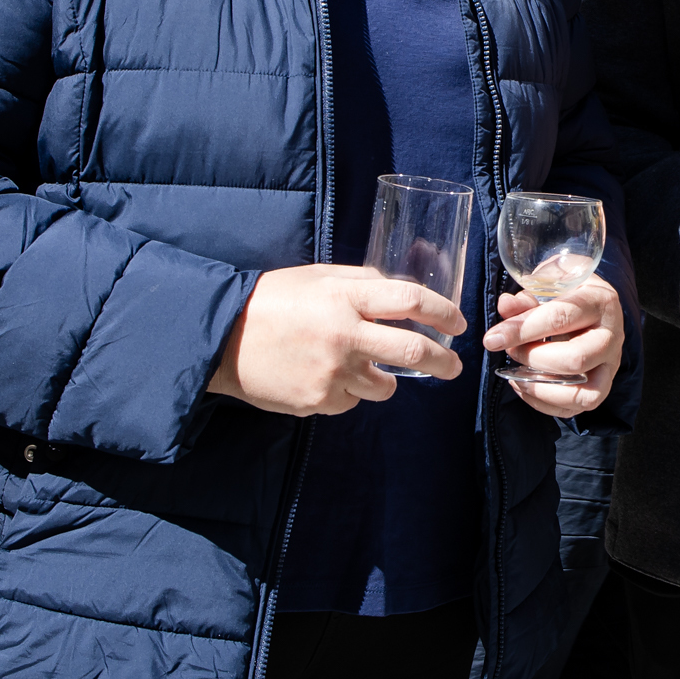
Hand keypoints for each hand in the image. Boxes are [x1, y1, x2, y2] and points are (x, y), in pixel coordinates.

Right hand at [206, 264, 464, 414]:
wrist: (221, 338)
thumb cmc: (271, 301)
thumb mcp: (318, 277)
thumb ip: (362, 284)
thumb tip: (401, 292)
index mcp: (346, 296)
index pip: (412, 300)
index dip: (444, 312)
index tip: (458, 323)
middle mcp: (345, 334)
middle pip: (416, 352)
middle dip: (445, 362)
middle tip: (453, 366)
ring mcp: (332, 372)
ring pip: (386, 386)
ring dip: (385, 379)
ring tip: (365, 367)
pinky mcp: (319, 401)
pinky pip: (351, 400)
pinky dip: (349, 391)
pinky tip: (324, 376)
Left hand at [485, 274, 626, 418]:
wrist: (593, 304)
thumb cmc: (568, 292)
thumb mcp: (550, 283)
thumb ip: (527, 296)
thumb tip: (505, 306)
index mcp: (600, 301)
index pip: (561, 317)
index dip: (523, 330)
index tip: (492, 339)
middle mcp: (611, 335)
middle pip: (577, 359)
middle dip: (534, 359)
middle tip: (511, 351)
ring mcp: (610, 365)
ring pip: (585, 393)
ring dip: (543, 388)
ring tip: (517, 375)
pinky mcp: (603, 386)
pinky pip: (576, 408)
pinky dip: (544, 403)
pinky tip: (524, 386)